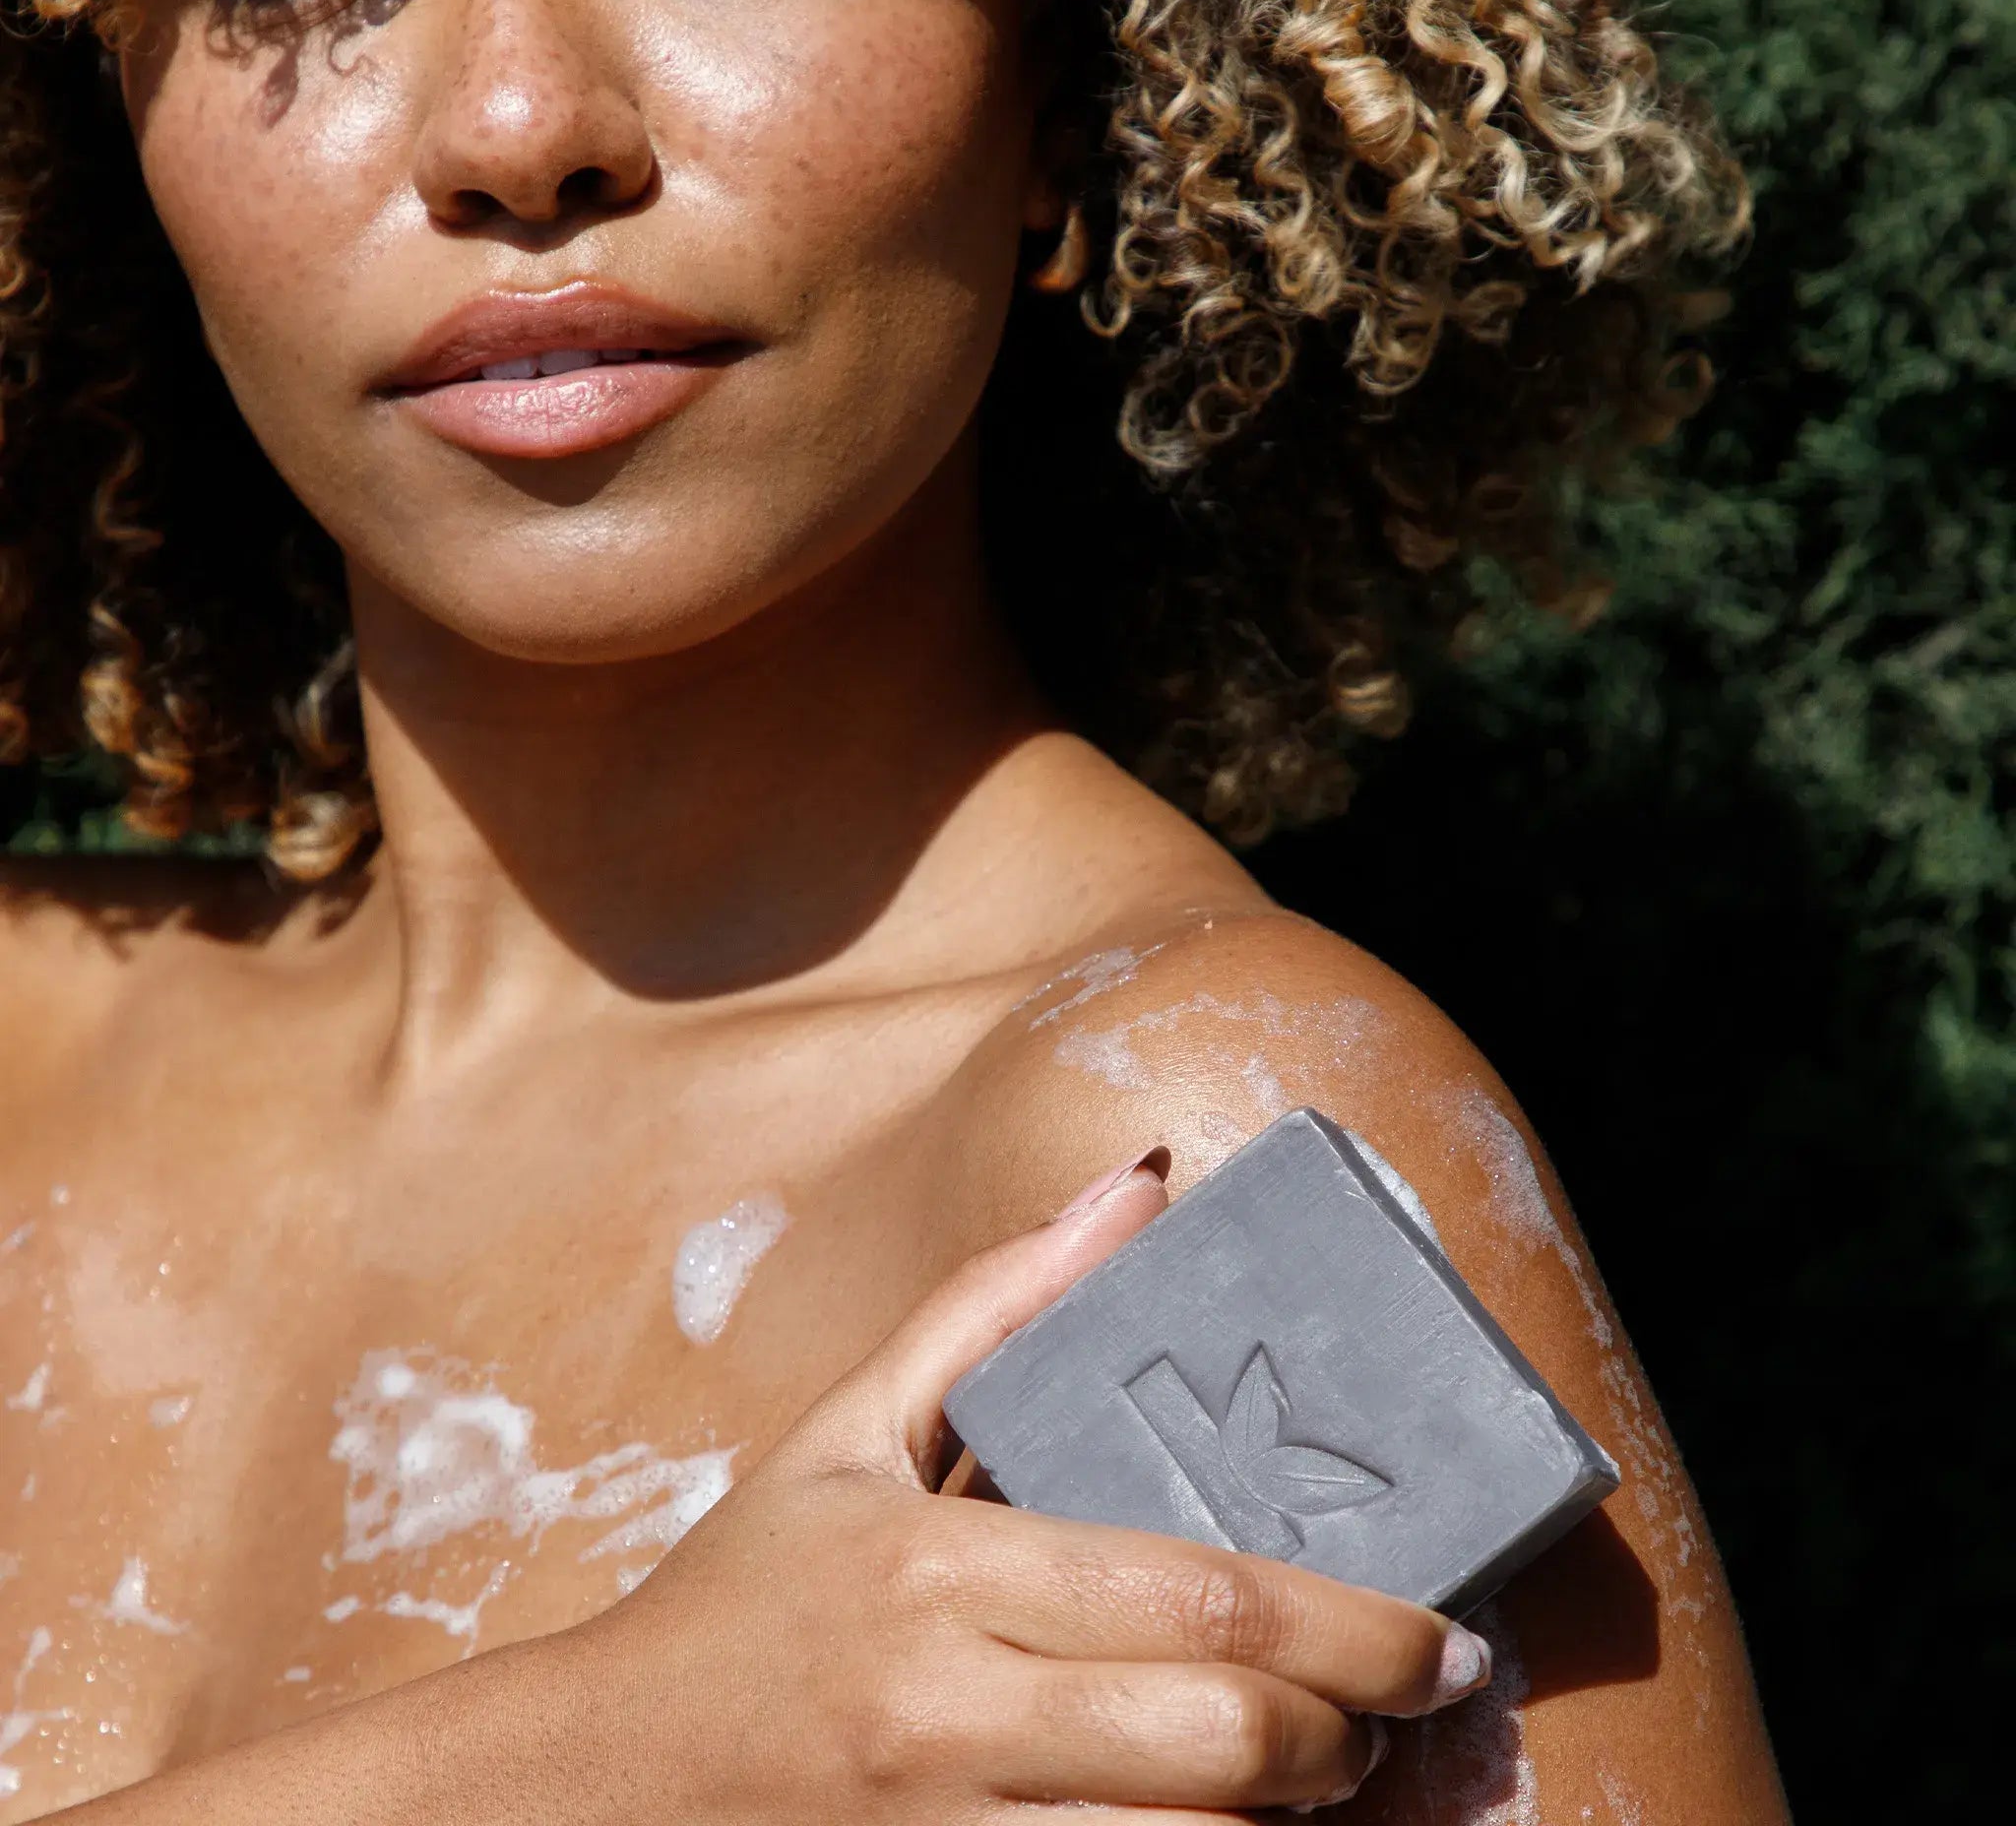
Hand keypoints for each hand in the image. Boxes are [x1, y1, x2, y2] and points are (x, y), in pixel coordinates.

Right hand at [580, 1155, 1492, 1821]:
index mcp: (939, 1570)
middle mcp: (946, 1709)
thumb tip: (1140, 1180)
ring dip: (1290, 1823)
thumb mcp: (845, 1431)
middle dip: (1346, 1736)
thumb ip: (991, 1304)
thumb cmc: (742, 1594)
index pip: (1196, 1601)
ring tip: (1334, 1774)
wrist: (593, 1786)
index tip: (1445, 1637)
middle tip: (1402, 1710)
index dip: (1353, 1630)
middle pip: (1217, 1742)